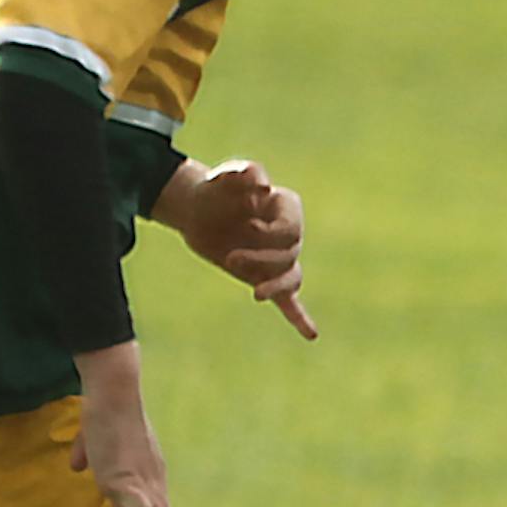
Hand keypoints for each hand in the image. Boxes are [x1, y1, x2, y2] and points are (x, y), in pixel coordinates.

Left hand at [69, 344, 172, 506]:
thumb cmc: (113, 438)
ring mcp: (137, 446)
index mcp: (153, 480)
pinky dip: (98, 462)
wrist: (112, 387)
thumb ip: (134, 505)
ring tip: (96, 494)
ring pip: (131, 477)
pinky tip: (79, 461)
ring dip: (114, 489)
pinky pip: (111, 455)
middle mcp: (150, 466)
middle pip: (150, 499)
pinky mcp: (121, 430)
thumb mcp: (117, 479)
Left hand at [162, 157, 318, 339]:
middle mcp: (288, 235)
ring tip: (255, 294)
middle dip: (262, 260)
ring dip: (275, 287)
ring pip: (292, 278)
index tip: (248, 225)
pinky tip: (311, 334)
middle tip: (231, 257)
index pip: (292, 229)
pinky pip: (289, 301)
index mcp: (286, 208)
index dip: (271, 233)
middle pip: (290, 255)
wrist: (195, 211)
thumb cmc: (215, 189)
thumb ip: (243, 172)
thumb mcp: (224, 175)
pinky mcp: (263, 277)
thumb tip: (262, 186)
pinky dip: (300, 317)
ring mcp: (277, 258)